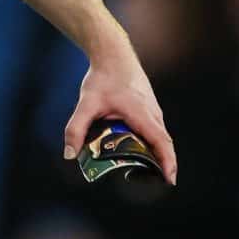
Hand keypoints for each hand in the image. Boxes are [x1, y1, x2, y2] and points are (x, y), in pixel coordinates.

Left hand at [62, 57, 177, 185]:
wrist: (113, 54)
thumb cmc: (102, 77)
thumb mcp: (86, 103)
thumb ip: (76, 129)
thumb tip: (69, 155)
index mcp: (141, 113)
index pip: (161, 142)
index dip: (167, 162)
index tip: (169, 180)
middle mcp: (153, 113)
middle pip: (163, 144)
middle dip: (161, 166)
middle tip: (147, 183)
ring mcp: (154, 111)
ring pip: (160, 138)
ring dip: (156, 156)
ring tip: (142, 173)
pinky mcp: (150, 109)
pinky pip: (156, 131)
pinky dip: (152, 145)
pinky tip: (138, 153)